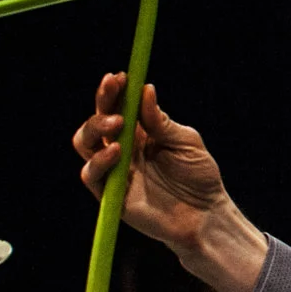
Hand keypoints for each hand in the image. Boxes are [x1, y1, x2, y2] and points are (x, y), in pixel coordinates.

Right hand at [73, 74, 235, 250]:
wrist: (206, 215)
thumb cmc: (200, 177)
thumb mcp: (186, 142)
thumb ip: (162, 122)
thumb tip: (145, 90)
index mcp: (140, 134)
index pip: (118, 107)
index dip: (114, 92)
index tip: (118, 76)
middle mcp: (122, 149)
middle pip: (96, 122)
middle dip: (102, 104)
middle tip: (115, 96)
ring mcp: (114, 171)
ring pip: (84, 145)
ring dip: (95, 128)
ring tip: (117, 124)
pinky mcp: (110, 195)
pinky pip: (91, 175)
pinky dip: (99, 160)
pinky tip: (116, 151)